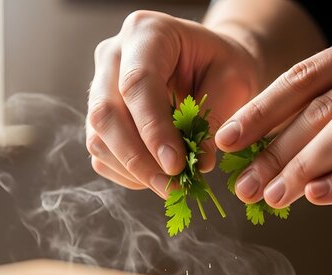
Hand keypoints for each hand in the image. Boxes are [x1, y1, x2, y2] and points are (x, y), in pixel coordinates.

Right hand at [86, 10, 257, 197]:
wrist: (210, 63)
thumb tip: (199, 163)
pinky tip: (156, 177)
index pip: (137, 83)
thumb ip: (214, 117)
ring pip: (98, 136)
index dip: (153, 129)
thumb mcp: (233, 81)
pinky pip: (101, 150)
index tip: (176, 165)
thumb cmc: (224, 66)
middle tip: (172, 185)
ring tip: (170, 185)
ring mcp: (100, 84)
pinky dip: (126, 172)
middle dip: (138, 158)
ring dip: (132, 170)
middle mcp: (113, 55)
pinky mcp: (99, 114)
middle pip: (106, 112)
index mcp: (147, 32)